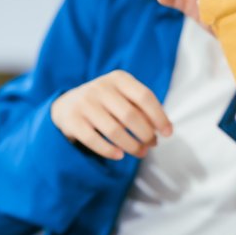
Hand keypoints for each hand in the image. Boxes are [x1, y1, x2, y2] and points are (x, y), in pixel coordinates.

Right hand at [51, 70, 172, 160]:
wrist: (67, 104)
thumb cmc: (106, 103)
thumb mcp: (123, 97)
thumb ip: (142, 109)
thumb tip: (163, 130)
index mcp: (118, 78)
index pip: (145, 97)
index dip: (159, 117)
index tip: (168, 133)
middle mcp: (100, 88)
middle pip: (131, 115)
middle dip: (146, 134)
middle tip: (151, 145)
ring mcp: (84, 104)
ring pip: (114, 131)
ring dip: (131, 146)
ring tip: (140, 153)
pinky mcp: (72, 121)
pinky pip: (94, 140)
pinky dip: (109, 151)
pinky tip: (119, 156)